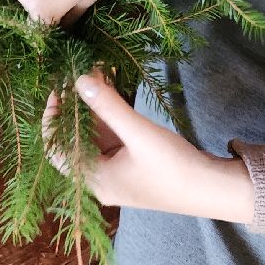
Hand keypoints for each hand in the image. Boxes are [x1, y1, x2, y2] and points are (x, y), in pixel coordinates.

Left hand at [42, 72, 254, 223]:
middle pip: (73, 139)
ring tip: (93, 74)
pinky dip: (108, 114)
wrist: (212, 190)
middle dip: (74, 106)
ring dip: (92, 107)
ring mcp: (115, 172)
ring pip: (92, 135)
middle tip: (76, 74)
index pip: (55, 148)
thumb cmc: (173, 168)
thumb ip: (108, 106)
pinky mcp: (130, 164)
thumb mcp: (139, 133)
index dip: (52, 117)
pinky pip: (110, 137)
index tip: (59, 87)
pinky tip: (111, 89)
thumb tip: (78, 79)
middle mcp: (99, 179)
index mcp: (94, 179)